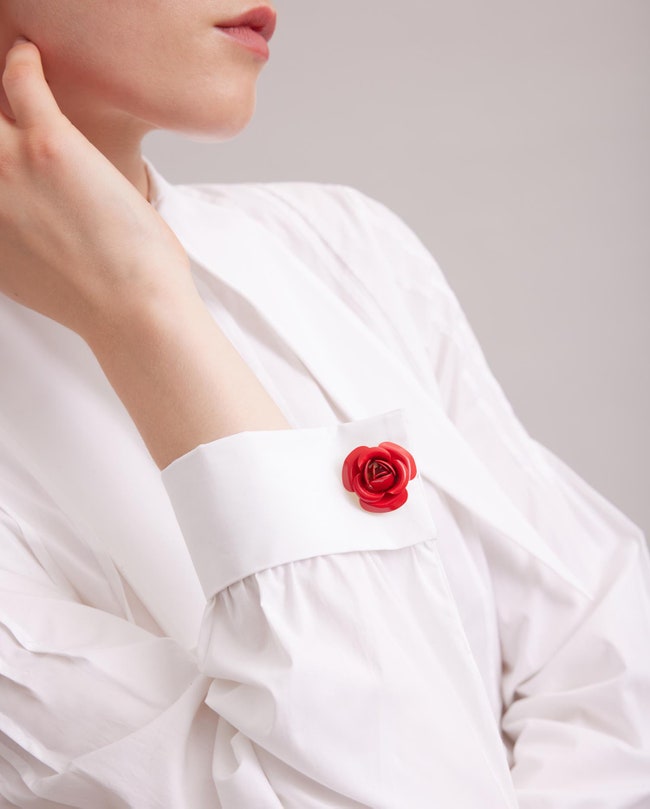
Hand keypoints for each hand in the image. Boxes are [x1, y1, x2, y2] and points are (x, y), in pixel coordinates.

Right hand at [0, 38, 194, 341]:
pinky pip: (21, 81)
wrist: (133, 310)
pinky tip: (30, 56)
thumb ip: (6, 246)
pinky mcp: (49, 146)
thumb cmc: (96, 300)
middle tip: (1, 126)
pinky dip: (23, 62)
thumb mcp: (27, 278)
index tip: (0, 160)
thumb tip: (12, 234)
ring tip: (5, 75)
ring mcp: (5, 167)